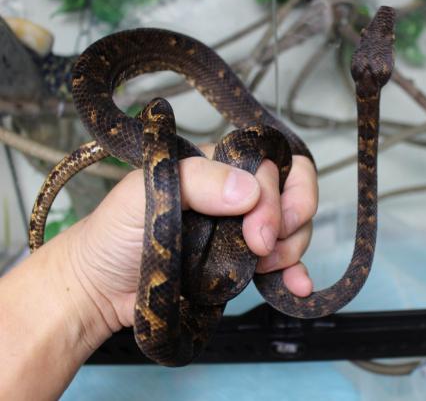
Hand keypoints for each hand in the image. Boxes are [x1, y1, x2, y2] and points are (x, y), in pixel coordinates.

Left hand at [67, 145, 317, 331]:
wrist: (100, 287)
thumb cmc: (114, 232)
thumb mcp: (145, 193)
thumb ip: (198, 181)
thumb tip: (250, 191)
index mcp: (217, 167)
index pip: (269, 165)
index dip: (274, 195)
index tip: (256, 230)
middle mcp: (235, 194)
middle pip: (291, 192)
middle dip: (288, 220)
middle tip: (262, 248)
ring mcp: (241, 230)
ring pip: (293, 227)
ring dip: (291, 247)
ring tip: (263, 267)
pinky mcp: (242, 265)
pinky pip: (284, 263)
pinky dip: (297, 273)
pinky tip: (298, 286)